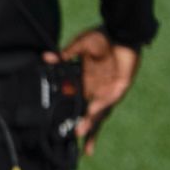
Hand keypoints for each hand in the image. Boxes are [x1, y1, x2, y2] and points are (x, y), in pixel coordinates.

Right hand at [44, 28, 141, 155]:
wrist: (122, 31)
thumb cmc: (102, 37)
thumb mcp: (80, 45)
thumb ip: (65, 54)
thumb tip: (47, 57)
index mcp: (86, 82)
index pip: (76, 101)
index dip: (70, 113)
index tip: (60, 122)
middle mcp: (97, 89)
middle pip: (89, 113)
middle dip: (83, 127)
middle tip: (74, 138)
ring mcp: (108, 89)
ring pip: (99, 111)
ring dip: (90, 122)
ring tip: (80, 132)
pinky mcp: (120, 87)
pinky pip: (109, 101)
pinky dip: (100, 107)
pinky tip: (91, 112)